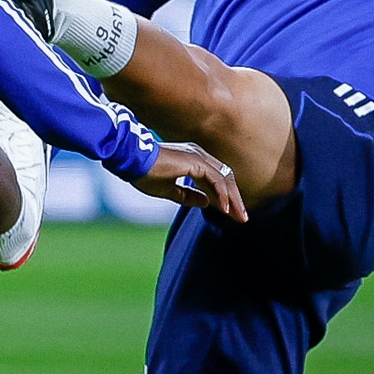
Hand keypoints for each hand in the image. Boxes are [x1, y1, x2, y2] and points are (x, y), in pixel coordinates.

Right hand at [132, 142, 248, 221]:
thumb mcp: (169, 190)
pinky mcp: (195, 161)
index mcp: (193, 160)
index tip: (231, 214)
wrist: (131, 162)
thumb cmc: (144, 173)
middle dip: (235, 200)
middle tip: (242, 218)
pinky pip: (216, 180)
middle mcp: (199, 155)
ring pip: (224, 179)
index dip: (225, 197)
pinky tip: (224, 209)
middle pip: (225, 178)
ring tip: (238, 217)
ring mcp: (198, 156)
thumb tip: (206, 202)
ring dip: (233, 199)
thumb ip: (188, 196)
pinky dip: (222, 195)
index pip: (217, 179)